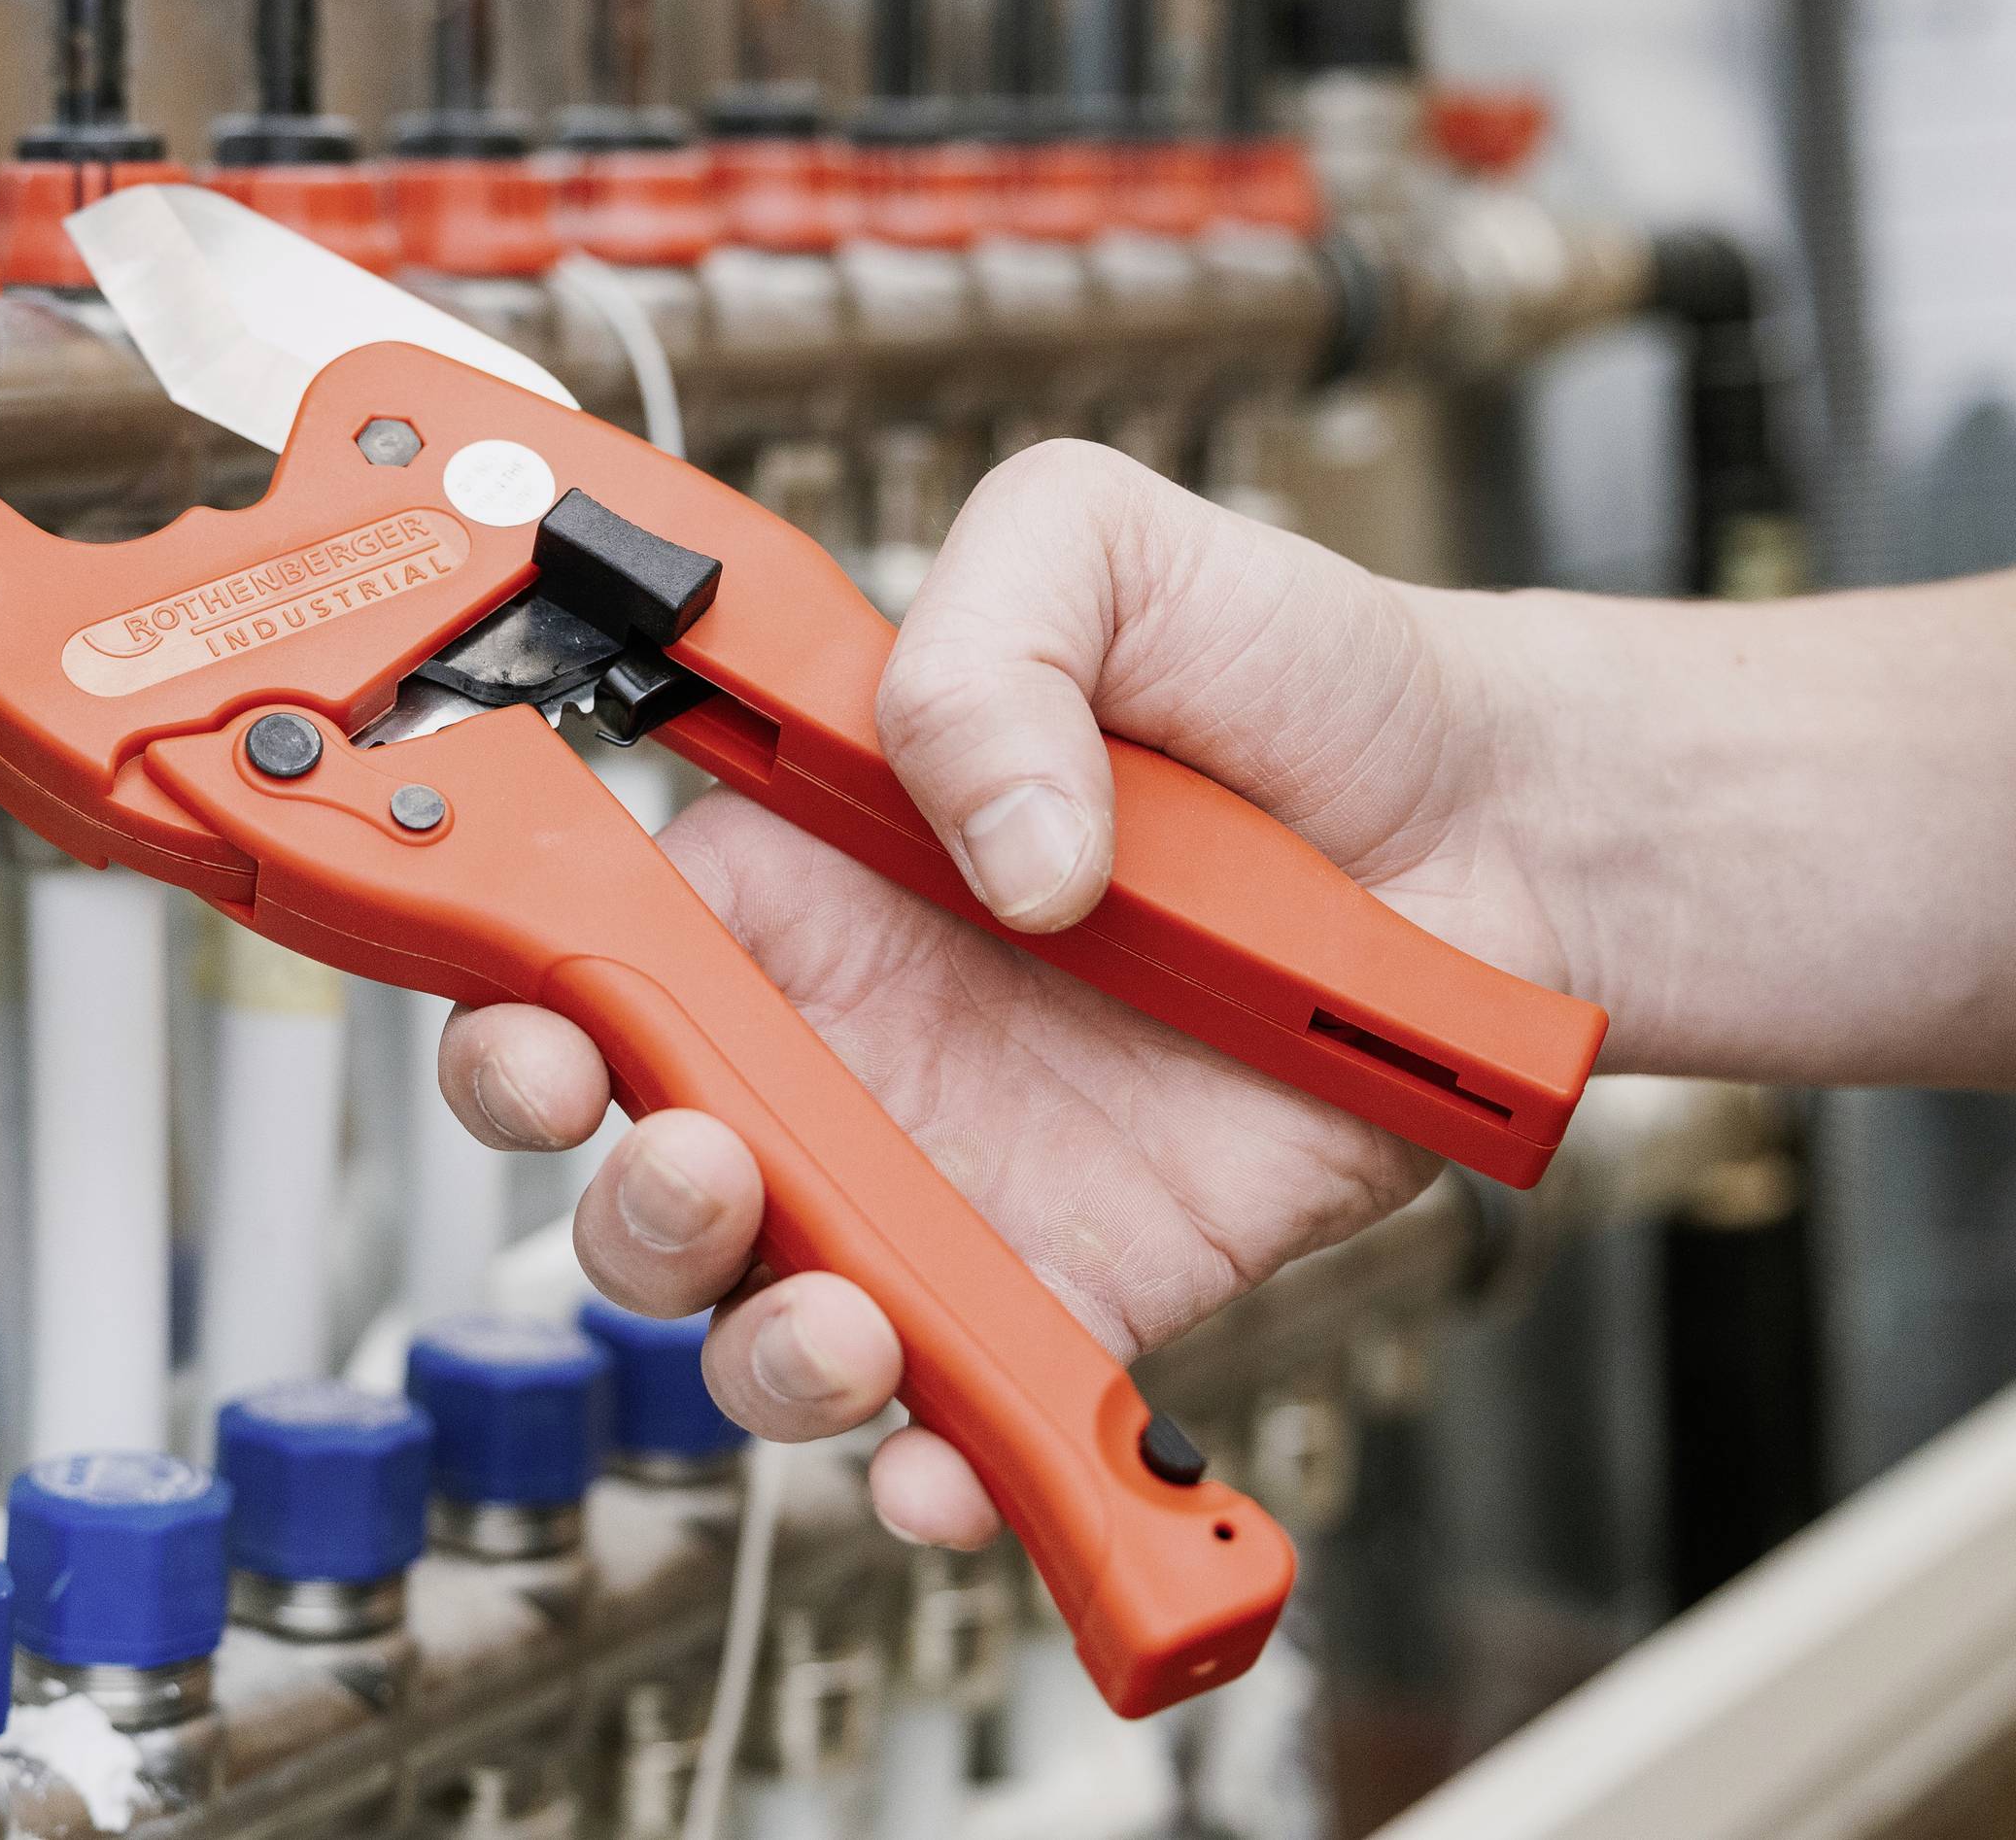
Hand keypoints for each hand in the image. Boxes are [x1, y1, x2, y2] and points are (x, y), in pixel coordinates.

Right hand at [442, 440, 1581, 1544]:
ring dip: (754, 1343)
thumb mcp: (1104, 551)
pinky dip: (937, 1464)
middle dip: (624, 1197)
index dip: (523, 1001)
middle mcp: (846, 1036)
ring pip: (767, 1306)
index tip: (536, 1023)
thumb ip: (987, 646)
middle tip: (699, 1156)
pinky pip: (970, 1401)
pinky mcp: (1078, 1276)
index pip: (593, 949)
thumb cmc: (1285, 682)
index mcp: (798, 871)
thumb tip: (989, 853)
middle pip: (640, 1159)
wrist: (1492, 829)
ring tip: (834, 1310)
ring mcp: (952, 1169)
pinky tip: (948, 1455)